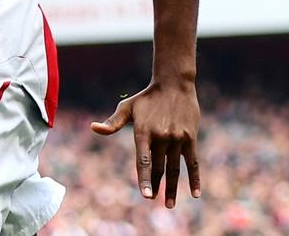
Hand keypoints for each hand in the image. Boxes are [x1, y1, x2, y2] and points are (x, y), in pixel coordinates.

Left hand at [91, 80, 200, 207]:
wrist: (174, 84)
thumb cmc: (146, 98)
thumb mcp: (127, 107)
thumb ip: (112, 122)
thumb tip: (93, 128)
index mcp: (143, 131)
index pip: (143, 160)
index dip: (145, 179)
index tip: (146, 195)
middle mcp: (161, 137)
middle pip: (158, 167)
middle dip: (156, 186)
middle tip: (154, 202)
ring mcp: (177, 138)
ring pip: (174, 168)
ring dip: (173, 188)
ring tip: (169, 204)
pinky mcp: (190, 138)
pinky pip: (193, 163)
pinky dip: (194, 179)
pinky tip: (195, 194)